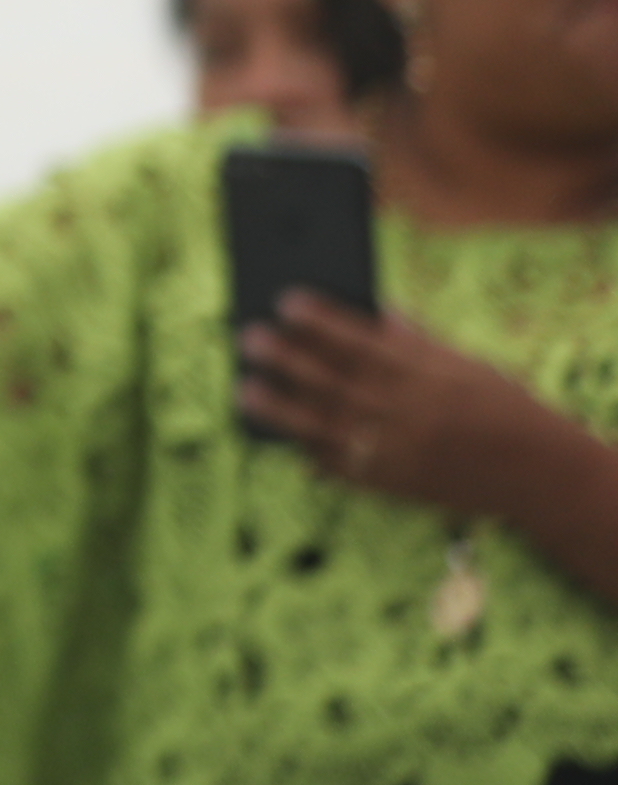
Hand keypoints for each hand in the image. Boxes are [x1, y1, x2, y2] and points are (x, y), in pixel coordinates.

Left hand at [243, 298, 599, 526]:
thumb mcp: (464, 363)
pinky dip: (308, 452)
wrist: (539, 473)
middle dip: (286, 358)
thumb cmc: (500, 406)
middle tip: (248, 337)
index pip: (361, 341)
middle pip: (332, 381)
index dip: (320, 320)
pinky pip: (338, 466)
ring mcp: (395, 451)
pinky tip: (281, 438)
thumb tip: (370, 307)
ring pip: (323, 426)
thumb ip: (415, 338)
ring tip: (245, 390)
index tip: (286, 300)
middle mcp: (405, 412)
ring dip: (279, 408)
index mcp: (426, 375)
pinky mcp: (390, 485)